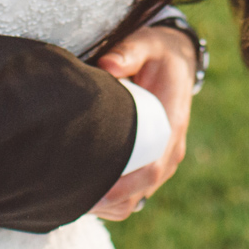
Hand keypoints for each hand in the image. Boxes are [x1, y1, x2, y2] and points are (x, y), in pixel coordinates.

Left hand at [87, 25, 198, 221]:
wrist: (178, 61)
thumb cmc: (158, 53)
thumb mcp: (148, 43)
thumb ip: (128, 52)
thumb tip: (106, 64)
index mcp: (172, 124)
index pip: (151, 167)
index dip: (123, 186)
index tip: (92, 192)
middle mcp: (172, 149)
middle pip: (141, 190)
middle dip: (107, 201)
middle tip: (70, 201)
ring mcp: (164, 160)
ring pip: (137, 197)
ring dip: (108, 204)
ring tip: (73, 200)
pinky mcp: (154, 164)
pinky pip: (135, 194)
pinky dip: (113, 201)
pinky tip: (86, 196)